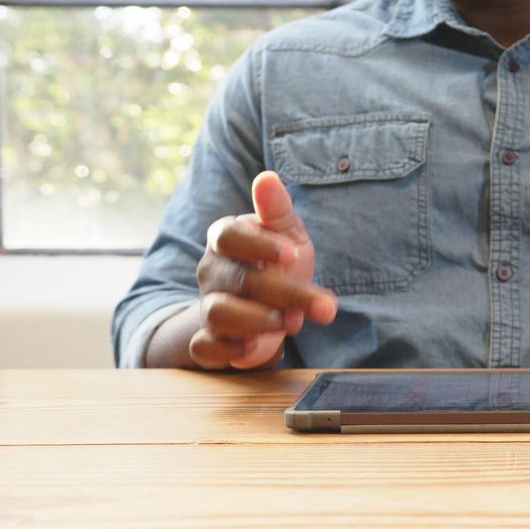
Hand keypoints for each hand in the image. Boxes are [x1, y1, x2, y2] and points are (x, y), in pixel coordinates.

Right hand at [190, 171, 337, 368]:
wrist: (269, 307)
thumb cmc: (278, 263)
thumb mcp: (287, 233)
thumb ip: (277, 209)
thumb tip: (267, 177)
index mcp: (226, 238)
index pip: (229, 235)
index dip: (261, 245)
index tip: (294, 256)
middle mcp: (212, 270)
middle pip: (239, 280)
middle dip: (286, 294)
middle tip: (323, 306)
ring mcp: (207, 305)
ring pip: (219, 314)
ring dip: (261, 321)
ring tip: (294, 323)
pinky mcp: (208, 340)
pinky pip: (205, 348)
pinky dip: (229, 351)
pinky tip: (255, 346)